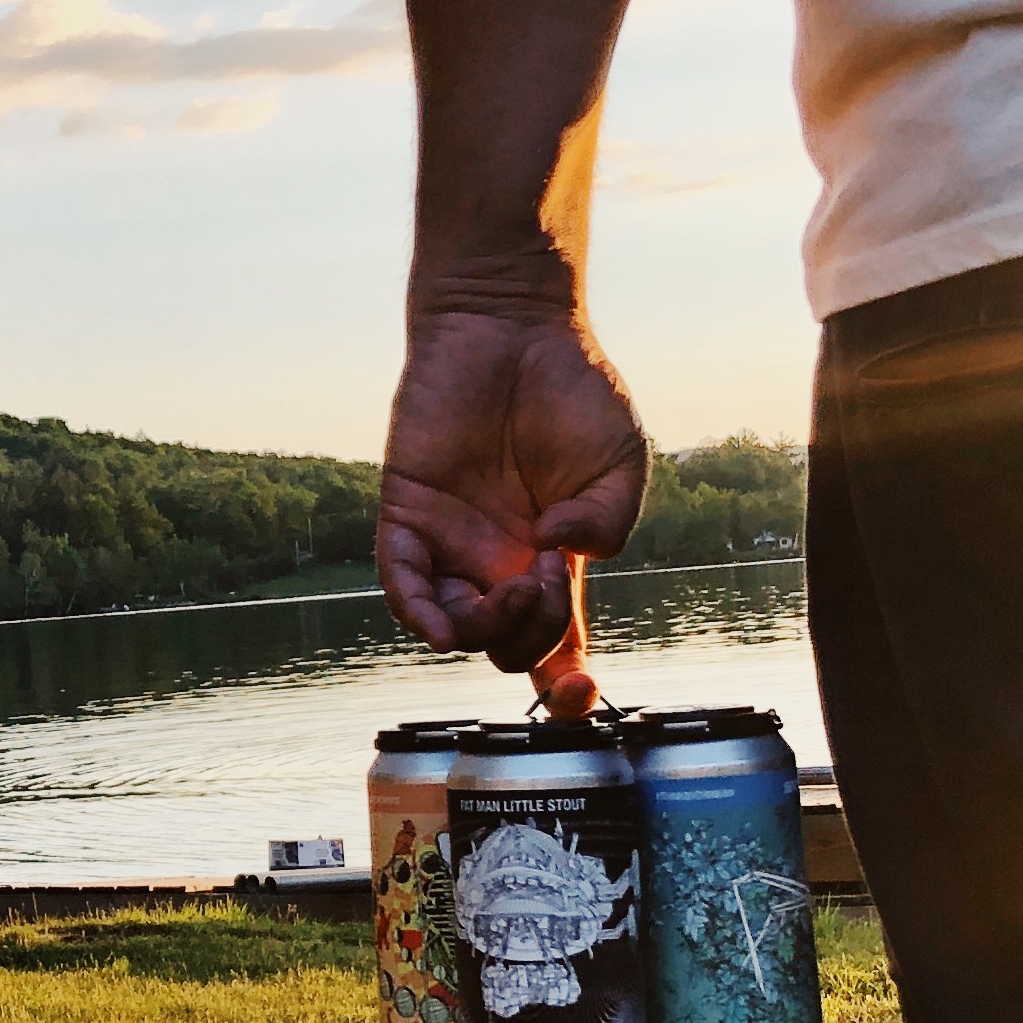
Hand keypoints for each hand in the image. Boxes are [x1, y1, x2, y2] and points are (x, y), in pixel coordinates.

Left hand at [377, 309, 648, 709]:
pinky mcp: (408, 513)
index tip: (583, 698)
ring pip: (457, 626)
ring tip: (517, 587)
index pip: (553, 646)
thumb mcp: (620, 462)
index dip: (565, 686)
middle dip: (535, 635)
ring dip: (488, 628)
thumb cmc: (573, 392)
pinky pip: (402, 581)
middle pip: (507, 646)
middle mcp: (498, 565)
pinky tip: (441, 624)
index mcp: (551, 565)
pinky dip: (418, 611)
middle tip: (550, 578)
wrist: (513, 325)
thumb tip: (559, 557)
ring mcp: (451, 544)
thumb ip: (610, 521)